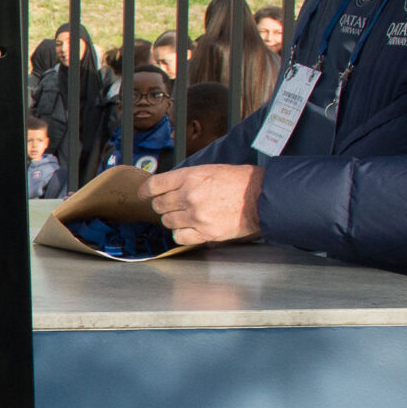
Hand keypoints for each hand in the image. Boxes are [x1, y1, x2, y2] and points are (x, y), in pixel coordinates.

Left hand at [146, 163, 262, 246]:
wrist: (263, 197)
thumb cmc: (240, 181)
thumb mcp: (210, 170)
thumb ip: (187, 179)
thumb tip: (166, 188)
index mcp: (190, 176)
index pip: (154, 185)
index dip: (146, 191)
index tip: (143, 195)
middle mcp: (189, 195)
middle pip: (159, 206)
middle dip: (163, 206)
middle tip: (174, 206)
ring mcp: (196, 215)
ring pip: (167, 222)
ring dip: (174, 220)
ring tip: (188, 216)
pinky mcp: (204, 232)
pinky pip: (179, 237)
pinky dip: (182, 234)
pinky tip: (191, 229)